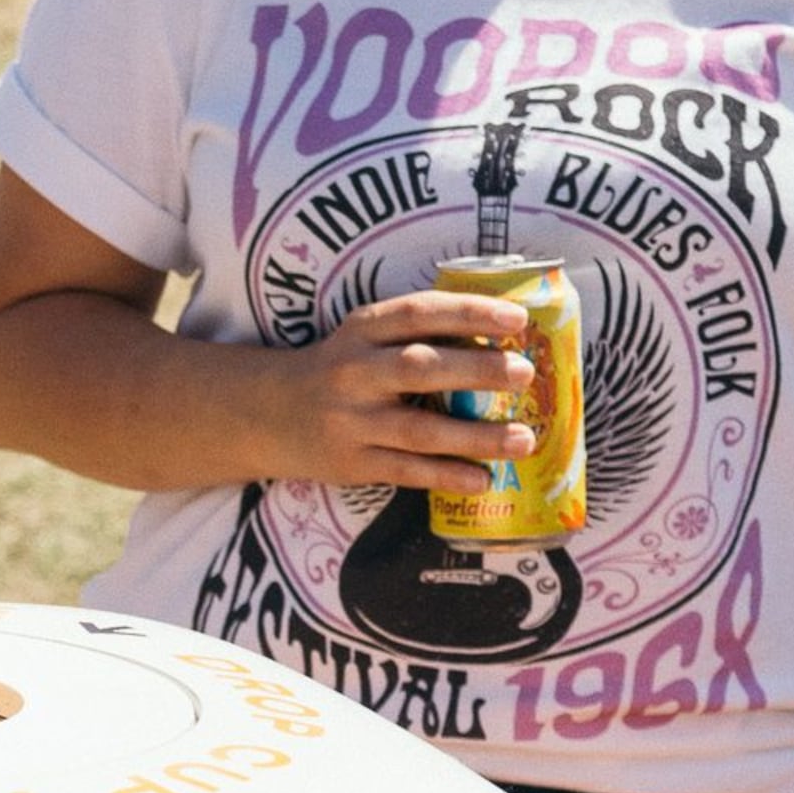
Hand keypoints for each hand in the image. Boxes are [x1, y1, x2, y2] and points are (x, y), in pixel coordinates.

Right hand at [264, 289, 544, 496]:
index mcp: (362, 330)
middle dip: (477, 370)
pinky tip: (484, 479)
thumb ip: (417, 334)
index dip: (469, 313)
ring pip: (419, 430)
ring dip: (475, 436)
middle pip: (421, 369)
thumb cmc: (340, 369)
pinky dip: (447, 476)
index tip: (518, 320)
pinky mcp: (352, 463)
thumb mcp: (365, 337)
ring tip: (524, 439)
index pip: (418, 313)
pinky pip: (406, 471)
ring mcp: (351, 422)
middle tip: (525, 374)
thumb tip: (502, 339)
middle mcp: (355, 373)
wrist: (268, 414)